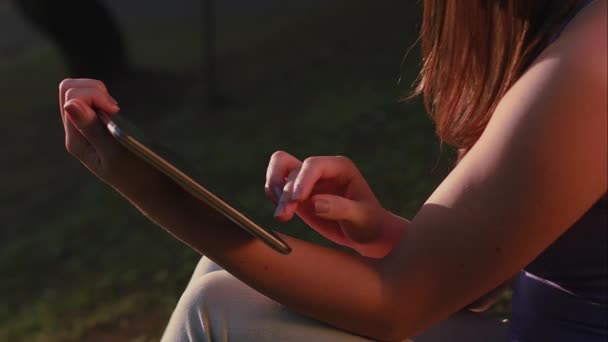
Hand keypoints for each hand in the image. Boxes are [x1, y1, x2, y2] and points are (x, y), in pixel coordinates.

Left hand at [58, 78, 164, 194]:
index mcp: (76, 140)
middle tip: (115, 108)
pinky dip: (105, 99)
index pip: (71, 98)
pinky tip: (117, 113)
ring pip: (81, 92)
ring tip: (116, 111)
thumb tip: (70, 104)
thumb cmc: (139, 175)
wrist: (153, 191)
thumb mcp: (116, 153)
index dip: (93, 95)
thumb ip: (92, 128)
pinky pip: (93, 101)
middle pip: (70, 90)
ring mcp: (88, 128)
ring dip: (99, 94)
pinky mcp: (101, 126)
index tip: (116, 110)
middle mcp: (78, 132)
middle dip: (94, 90)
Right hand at [265, 151, 406, 257]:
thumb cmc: (370, 223)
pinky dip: (273, 197)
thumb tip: (315, 202)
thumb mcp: (361, 217)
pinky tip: (281, 213)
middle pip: (291, 168)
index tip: (298, 200)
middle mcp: (321, 170)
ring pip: (280, 170)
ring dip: (274, 190)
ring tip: (281, 215)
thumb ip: (340, 208)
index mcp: (339, 167)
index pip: (313, 165)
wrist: (368, 234)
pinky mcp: (298, 195)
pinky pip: (277, 185)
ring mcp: (308, 181)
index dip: (302, 179)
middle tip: (286, 213)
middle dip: (285, 190)